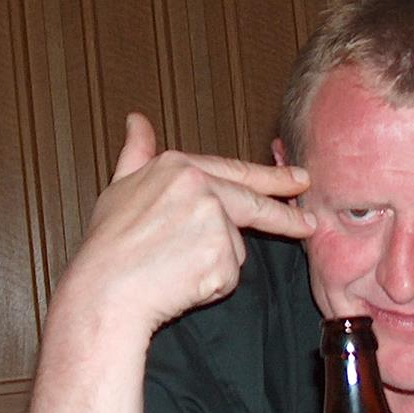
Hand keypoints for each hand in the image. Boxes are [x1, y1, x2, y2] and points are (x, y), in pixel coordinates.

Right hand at [64, 113, 313, 333]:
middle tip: (309, 223)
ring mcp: (214, 221)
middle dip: (286, 215)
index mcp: (178, 166)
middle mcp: (200, 186)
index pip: (236, 171)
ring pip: (234, 246)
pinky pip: (228, 275)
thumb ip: (137, 152)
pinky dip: (210, 284)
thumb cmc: (108, 246)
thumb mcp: (119, 188)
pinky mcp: (222, 257)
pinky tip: (181, 283)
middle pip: (255, 203)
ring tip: (172, 267)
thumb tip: (137, 120)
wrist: (104, 292)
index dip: (271, 177)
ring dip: (213, 262)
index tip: (298, 180)